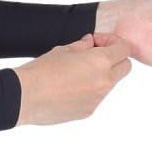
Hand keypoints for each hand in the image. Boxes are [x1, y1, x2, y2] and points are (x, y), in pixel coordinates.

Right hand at [14, 33, 131, 125]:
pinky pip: (96, 97)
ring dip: (100, 75)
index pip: (124, 49)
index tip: (96, 42)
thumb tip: (90, 43)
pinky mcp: (89, 111)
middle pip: (125, 67)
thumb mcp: (63, 50)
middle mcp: (105, 82)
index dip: (112, 41)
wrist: (26, 96)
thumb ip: (82, 46)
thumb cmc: (41, 71)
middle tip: (92, 55)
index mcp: (100, 62)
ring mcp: (98, 99)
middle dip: (113, 59)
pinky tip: (67, 87)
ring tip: (74, 72)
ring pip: (110, 83)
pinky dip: (88, 90)